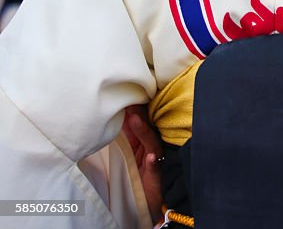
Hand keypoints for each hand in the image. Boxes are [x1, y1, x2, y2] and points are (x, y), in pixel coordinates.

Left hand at [123, 104, 163, 222]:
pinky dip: (153, 162)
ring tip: (134, 119)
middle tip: (130, 96)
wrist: (144, 202)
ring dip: (144, 131)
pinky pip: (155, 168)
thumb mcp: (127, 149)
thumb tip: (118, 111)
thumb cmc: (135, 173)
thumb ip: (125, 131)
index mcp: (143, 137)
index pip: (141, 115)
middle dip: (140, 111)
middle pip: (149, 124)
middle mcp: (152, 144)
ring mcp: (156, 159)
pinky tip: (150, 158)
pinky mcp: (157, 177)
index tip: (127, 88)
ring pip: (152, 142)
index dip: (136, 102)